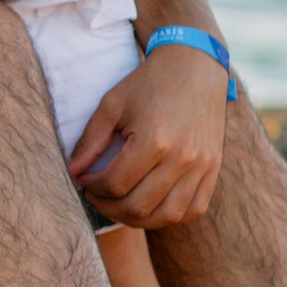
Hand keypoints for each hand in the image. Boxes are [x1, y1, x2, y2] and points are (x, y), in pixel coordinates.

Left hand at [71, 43, 232, 228]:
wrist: (195, 67)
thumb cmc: (149, 84)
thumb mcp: (112, 104)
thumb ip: (90, 140)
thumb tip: (73, 171)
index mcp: (154, 140)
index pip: (115, 184)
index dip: (92, 187)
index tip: (83, 179)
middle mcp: (182, 158)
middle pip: (139, 207)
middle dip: (108, 207)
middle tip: (96, 195)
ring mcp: (202, 166)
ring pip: (167, 216)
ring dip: (138, 219)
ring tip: (120, 205)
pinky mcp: (214, 169)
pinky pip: (194, 209)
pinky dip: (170, 215)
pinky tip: (151, 205)